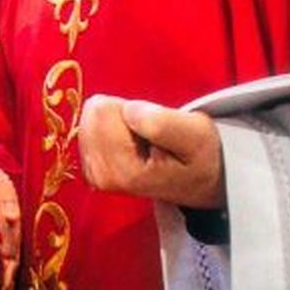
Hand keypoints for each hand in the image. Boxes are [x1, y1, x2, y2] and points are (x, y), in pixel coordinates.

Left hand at [79, 96, 224, 208]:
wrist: (200, 180)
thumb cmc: (198, 155)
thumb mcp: (196, 134)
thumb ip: (162, 123)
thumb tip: (127, 111)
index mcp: (123, 172)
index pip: (104, 110)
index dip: (132, 109)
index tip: (155, 130)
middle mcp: (101, 177)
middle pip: (94, 112)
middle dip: (123, 114)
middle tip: (149, 134)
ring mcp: (94, 174)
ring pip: (90, 117)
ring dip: (119, 121)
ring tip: (144, 140)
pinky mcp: (91, 169)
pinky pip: (89, 125)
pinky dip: (111, 128)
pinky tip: (133, 144)